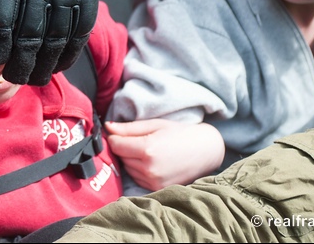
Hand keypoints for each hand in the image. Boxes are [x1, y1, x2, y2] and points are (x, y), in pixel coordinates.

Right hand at [0, 0, 97, 85]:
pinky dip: (1, 36)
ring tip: (13, 72)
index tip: (56, 67)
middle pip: (52, 38)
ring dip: (21, 57)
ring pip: (29, 31)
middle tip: (31, 77)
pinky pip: (5, 12)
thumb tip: (70, 18)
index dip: (66, 54)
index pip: (76, 31)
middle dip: (41, 64)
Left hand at [105, 119, 223, 190]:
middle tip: (138, 140)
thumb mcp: (155, 125)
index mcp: (148, 149)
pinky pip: (137, 178)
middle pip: (121, 157)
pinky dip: (139, 170)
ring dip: (131, 160)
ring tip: (148, 151)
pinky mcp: (157, 189)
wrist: (206, 151)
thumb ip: (129, 128)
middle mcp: (149, 169)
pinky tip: (152, 162)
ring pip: (128, 169)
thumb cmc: (181, 133)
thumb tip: (108, 127)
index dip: (114, 137)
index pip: (116, 145)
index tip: (117, 132)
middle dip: (124, 148)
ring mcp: (154, 182)